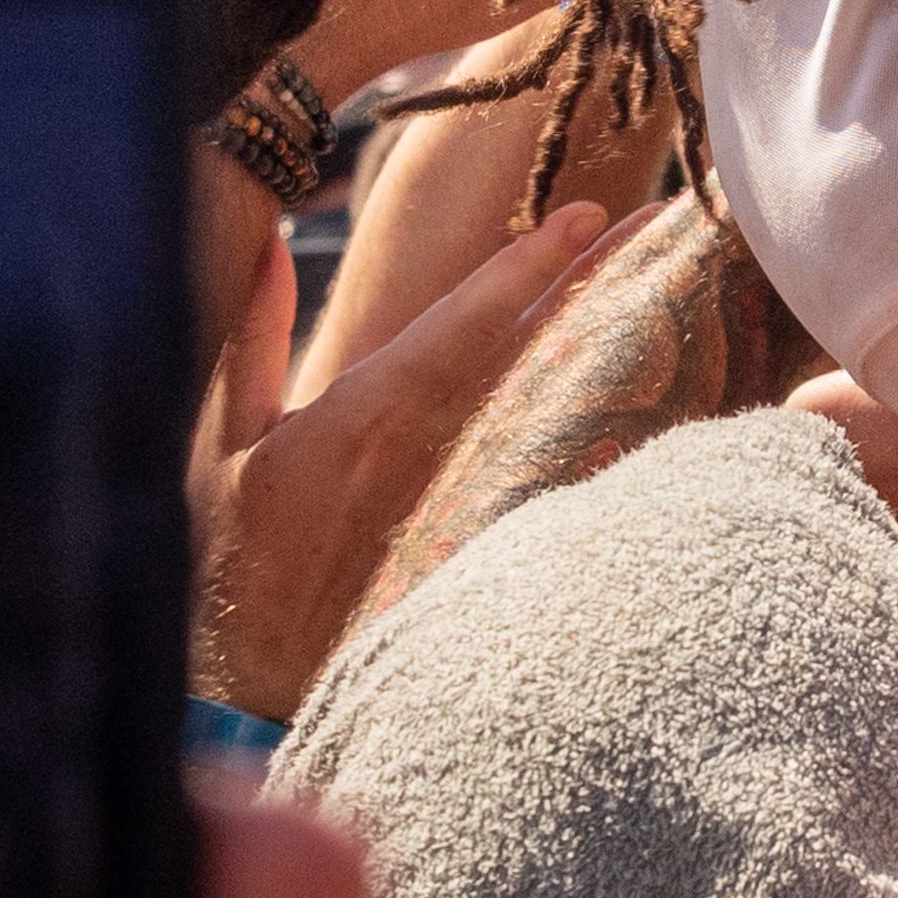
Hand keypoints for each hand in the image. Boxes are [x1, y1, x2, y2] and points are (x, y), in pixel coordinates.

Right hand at [188, 193, 619, 718]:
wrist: (248, 681)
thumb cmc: (228, 553)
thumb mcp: (225, 440)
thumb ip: (254, 335)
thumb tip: (275, 243)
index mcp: (364, 413)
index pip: (464, 321)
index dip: (528, 265)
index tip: (586, 216)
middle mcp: (429, 451)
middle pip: (531, 349)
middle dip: (595, 281)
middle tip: (661, 223)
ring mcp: (463, 501)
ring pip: (551, 406)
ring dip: (611, 344)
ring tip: (673, 287)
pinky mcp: (481, 545)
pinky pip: (552, 474)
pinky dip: (601, 430)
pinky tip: (656, 397)